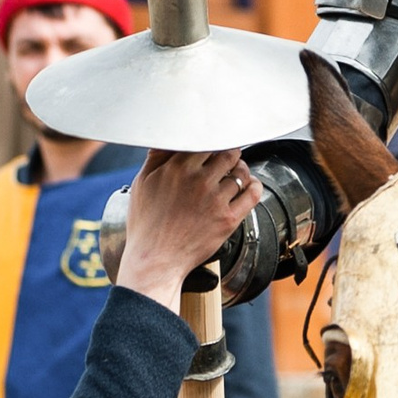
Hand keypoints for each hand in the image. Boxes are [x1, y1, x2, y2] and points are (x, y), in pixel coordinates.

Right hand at [112, 150, 261, 307]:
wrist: (155, 260)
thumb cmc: (146, 224)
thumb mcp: (142, 183)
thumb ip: (157, 156)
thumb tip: (169, 137)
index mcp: (178, 168)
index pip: (207, 141)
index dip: (212, 143)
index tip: (212, 149)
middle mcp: (199, 180)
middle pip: (228, 153)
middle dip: (229, 154)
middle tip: (226, 161)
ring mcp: (216, 200)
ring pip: (241, 172)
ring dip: (241, 170)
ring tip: (236, 174)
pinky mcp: (228, 219)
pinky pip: (253, 194)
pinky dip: (255, 186)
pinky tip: (250, 186)